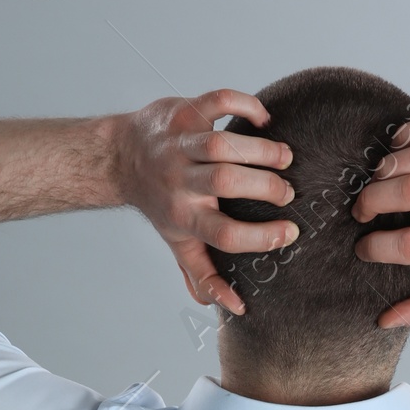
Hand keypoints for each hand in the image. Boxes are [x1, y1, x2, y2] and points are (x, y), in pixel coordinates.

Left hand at [112, 89, 298, 313]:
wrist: (121, 158)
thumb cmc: (161, 205)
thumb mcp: (179, 244)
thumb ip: (206, 276)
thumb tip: (236, 307)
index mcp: (184, 218)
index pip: (224, 234)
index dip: (261, 238)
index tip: (289, 233)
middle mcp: (180, 181)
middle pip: (225, 182)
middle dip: (265, 186)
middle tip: (288, 191)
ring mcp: (180, 145)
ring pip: (222, 144)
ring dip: (261, 149)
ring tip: (285, 157)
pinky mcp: (183, 113)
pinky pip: (216, 102)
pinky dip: (245, 105)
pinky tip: (264, 119)